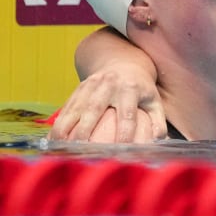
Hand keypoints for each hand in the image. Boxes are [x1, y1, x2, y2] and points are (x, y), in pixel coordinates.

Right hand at [49, 67, 165, 141]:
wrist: (123, 63)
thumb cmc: (141, 89)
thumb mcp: (154, 101)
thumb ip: (158, 123)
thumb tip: (160, 144)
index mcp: (130, 89)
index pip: (127, 115)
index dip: (124, 133)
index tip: (121, 151)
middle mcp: (109, 85)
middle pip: (94, 110)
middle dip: (86, 131)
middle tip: (83, 152)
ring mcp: (91, 85)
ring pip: (75, 108)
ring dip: (66, 129)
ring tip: (63, 149)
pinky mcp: (79, 87)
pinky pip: (66, 107)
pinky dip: (59, 124)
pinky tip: (55, 141)